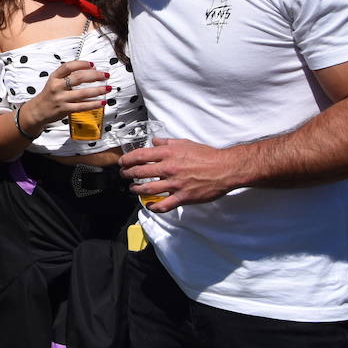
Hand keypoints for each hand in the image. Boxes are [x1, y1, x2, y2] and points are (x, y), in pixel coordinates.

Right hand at [21, 60, 109, 130]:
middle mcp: (57, 86)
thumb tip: (89, 70)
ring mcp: (61, 98)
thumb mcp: (54, 81)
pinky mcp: (65, 109)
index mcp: (54, 77)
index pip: (68, 66)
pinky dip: (93, 104)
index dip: (81, 64)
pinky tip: (101, 102)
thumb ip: (68, 75)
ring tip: (108, 88)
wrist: (38, 111)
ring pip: (83, 93)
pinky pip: (82, 106)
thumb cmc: (49, 95)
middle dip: (94, 75)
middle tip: (105, 75)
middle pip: (78, 78)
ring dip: (98, 90)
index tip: (92, 64)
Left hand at [118, 137, 239, 210]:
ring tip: (132, 188)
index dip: (127, 160)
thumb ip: (167, 142)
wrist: (225, 169)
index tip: (122, 162)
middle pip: (140, 172)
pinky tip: (149, 206)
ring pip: (148, 188)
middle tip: (124, 175)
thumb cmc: (207, 155)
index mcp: (168, 153)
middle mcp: (168, 168)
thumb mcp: (185, 143)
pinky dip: (154, 207)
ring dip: (136, 189)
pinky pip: (164, 205)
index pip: (140, 156)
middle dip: (128, 174)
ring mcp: (175, 184)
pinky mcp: (183, 197)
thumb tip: (154, 141)